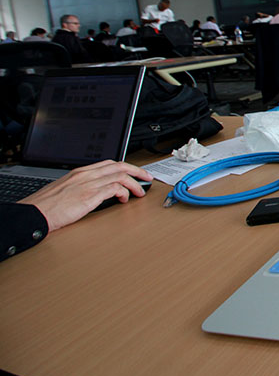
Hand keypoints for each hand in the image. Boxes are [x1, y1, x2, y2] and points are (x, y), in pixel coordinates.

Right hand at [19, 160, 151, 230]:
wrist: (35, 213)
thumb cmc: (46, 206)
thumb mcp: (65, 190)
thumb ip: (82, 186)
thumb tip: (97, 191)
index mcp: (80, 172)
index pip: (109, 163)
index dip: (126, 166)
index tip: (135, 172)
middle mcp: (86, 175)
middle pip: (119, 166)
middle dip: (137, 171)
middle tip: (147, 178)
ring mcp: (88, 184)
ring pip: (120, 176)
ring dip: (134, 184)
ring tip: (139, 192)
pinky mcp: (90, 195)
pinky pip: (114, 188)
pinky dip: (124, 192)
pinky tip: (125, 199)